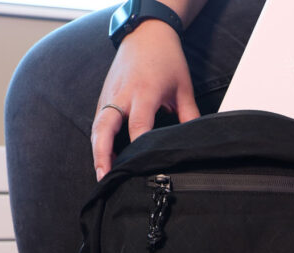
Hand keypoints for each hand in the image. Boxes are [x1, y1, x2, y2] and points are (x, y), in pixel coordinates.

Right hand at [91, 20, 200, 180]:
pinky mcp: (103, 97)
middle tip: (105, 178)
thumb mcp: (184, 88)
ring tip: (103, 175)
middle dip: (102, 154)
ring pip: (97, 128)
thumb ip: (190, 116)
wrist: (146, 33)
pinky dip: (98, 141)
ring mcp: (109, 96)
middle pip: (105, 128)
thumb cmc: (166, 59)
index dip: (139, 147)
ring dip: (97, 151)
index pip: (138, 126)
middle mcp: (122, 95)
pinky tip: (105, 158)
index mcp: (145, 92)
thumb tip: (196, 141)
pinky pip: (98, 123)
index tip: (142, 167)